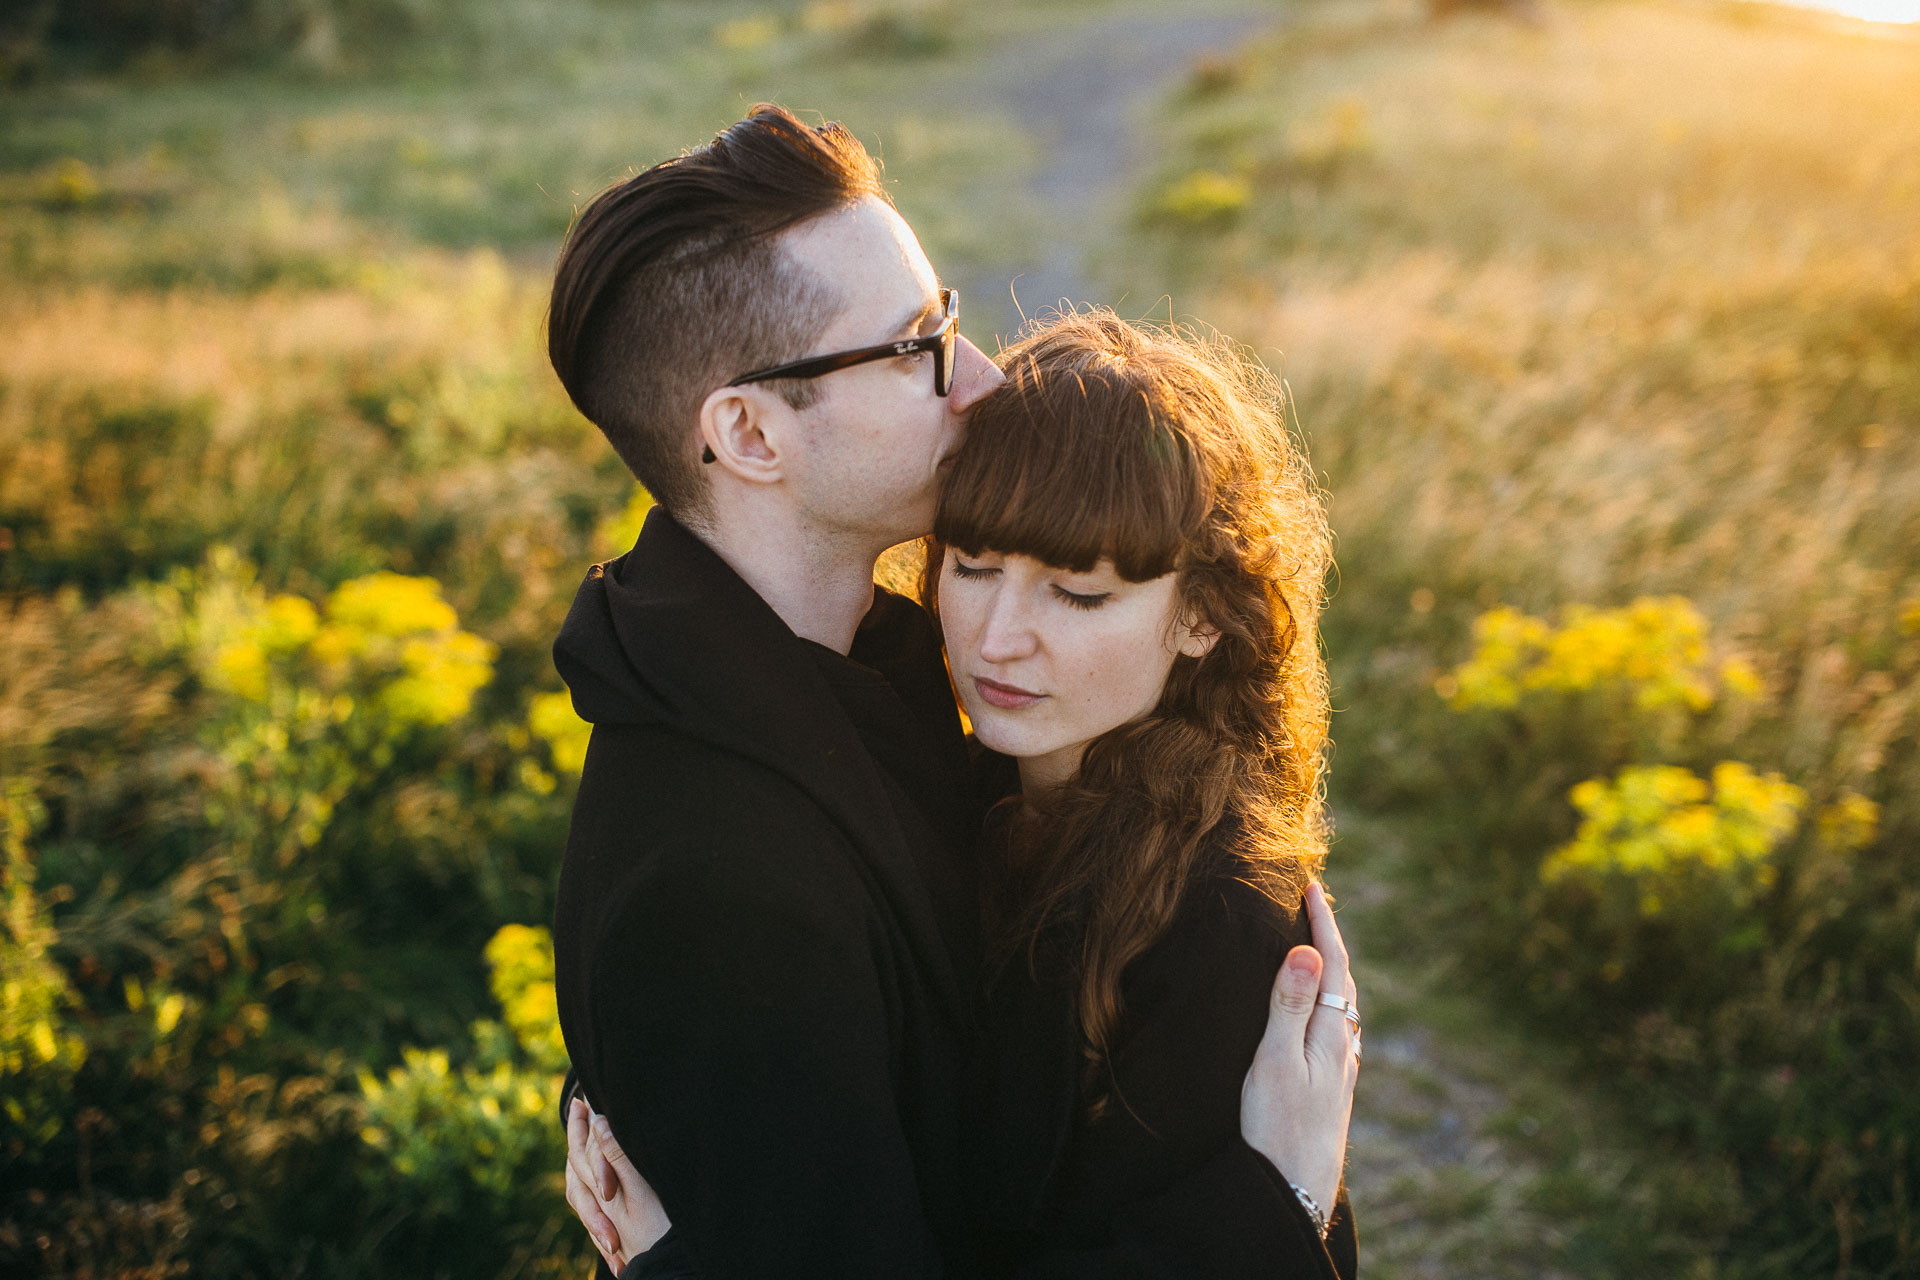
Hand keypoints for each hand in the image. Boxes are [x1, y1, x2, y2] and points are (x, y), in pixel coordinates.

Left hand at [565, 1096, 670, 1272]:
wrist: (669, 1269)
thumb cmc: (659, 1228)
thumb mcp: (639, 1188)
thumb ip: (617, 1156)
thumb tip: (599, 1123)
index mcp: (602, 1192)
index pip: (582, 1152)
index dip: (583, 1125)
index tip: (583, 1100)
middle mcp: (600, 1206)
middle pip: (579, 1168)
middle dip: (579, 1137)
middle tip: (580, 1109)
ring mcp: (609, 1220)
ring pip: (585, 1186)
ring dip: (584, 1159)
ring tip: (587, 1140)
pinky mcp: (621, 1230)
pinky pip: (596, 1201)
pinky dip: (594, 1180)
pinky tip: (604, 1181)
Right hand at [1239, 882, 1358, 1219]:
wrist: (1295, 1193)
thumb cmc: (1278, 1128)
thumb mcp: (1275, 1062)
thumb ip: (1290, 1005)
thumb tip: (1308, 949)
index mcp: (1331, 1034)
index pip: (1332, 964)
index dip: (1322, 922)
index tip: (1310, 885)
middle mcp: (1343, 1047)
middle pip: (1343, 980)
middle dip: (1329, 938)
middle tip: (1312, 902)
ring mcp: (1340, 1069)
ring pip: (1342, 1005)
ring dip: (1330, 969)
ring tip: (1314, 945)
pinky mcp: (1331, 1087)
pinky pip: (1334, 1026)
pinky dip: (1325, 999)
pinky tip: (1317, 1011)